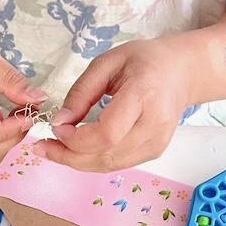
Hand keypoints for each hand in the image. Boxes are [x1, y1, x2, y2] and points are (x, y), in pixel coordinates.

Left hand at [36, 37, 193, 171]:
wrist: (182, 71)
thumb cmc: (145, 60)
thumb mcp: (108, 62)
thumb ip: (82, 91)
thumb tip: (59, 122)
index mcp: (145, 95)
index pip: (108, 133)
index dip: (77, 138)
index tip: (56, 127)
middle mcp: (155, 125)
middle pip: (106, 154)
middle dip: (69, 156)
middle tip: (43, 147)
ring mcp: (157, 143)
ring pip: (110, 165)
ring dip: (77, 162)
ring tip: (53, 151)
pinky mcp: (155, 152)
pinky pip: (118, 164)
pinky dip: (93, 161)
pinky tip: (76, 151)